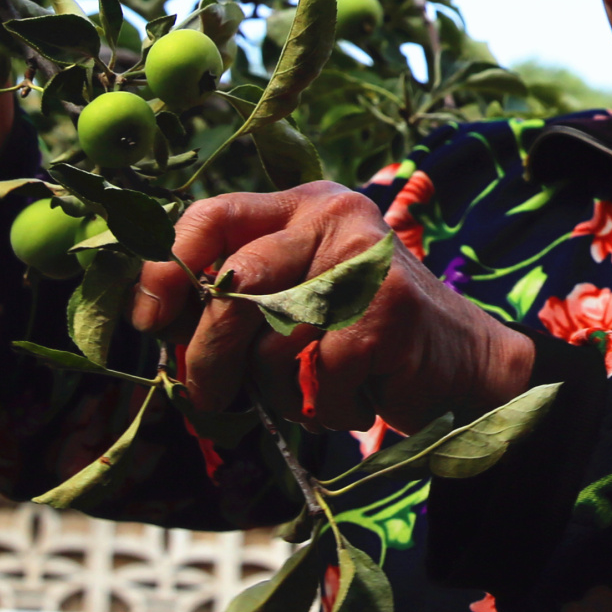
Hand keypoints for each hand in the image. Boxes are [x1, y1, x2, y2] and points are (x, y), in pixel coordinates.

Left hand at [131, 181, 535, 435]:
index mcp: (299, 207)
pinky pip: (320, 374)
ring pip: (273, 339)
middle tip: (204, 396)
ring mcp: (363, 258)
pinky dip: (328, 405)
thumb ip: (240, 297)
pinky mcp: (389, 308)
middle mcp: (331, 217)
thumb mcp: (296, 300)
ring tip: (313, 391)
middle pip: (234, 286)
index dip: (167, 266)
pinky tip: (356, 397)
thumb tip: (156, 322)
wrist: (463, 364)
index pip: (212, 216)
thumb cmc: (361, 337)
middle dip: (207, 354)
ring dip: (280, 390)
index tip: (148, 317)